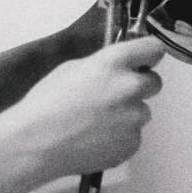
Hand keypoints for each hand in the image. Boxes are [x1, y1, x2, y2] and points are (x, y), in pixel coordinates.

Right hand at [9, 36, 165, 183]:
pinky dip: (120, 137)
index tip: (146, 59)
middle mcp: (129, 88)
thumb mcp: (72, 69)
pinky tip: (96, 137)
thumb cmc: (46, 107)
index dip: (149, 54)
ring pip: (142, 112)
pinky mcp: (132, 143)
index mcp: (113, 63)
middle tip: (115, 95)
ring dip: (127, 114)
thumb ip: (103, 65)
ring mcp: (133, 118)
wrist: (37, 142)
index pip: (153, 49)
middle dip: (139, 86)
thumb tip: (117, 69)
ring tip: (96, 122)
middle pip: (154, 82)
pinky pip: (133, 136)